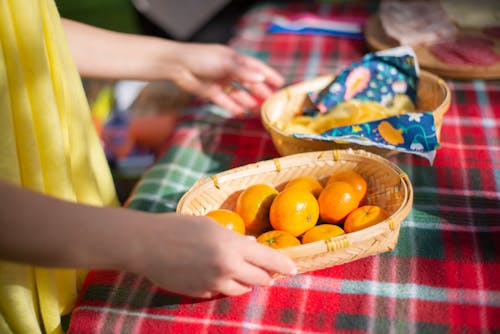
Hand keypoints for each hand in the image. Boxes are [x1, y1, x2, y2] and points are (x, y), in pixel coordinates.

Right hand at [132, 213, 296, 297]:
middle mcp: (228, 268)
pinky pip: (220, 293)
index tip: (294, 268)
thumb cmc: (178, 226)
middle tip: (265, 269)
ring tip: (235, 269)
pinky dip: (222, 285)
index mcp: (232, 246)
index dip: (284, 265)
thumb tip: (253, 245)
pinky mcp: (200, 294)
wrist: (147, 245)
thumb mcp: (210, 225)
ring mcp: (214, 284)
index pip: (269, 259)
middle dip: (265, 275)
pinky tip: (210, 272)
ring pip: (241, 290)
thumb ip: (235, 238)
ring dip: (244, 282)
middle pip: (260, 280)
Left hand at [170, 43, 284, 115]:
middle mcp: (229, 71)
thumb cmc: (202, 58)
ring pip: (238, 94)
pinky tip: (241, 114)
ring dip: (248, 102)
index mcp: (235, 59)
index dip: (269, 75)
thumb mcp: (226, 64)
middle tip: (272, 103)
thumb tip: (261, 80)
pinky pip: (225, 101)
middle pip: (249, 83)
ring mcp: (220, 82)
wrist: (178, 65)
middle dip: (260, 92)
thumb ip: (244, 73)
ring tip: (259, 111)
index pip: (256, 67)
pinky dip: (233, 107)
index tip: (281, 84)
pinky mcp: (211, 92)